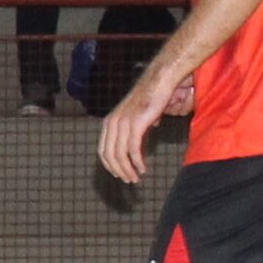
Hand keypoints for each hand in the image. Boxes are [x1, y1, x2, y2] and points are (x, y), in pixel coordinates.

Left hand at [99, 67, 192, 182]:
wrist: (159, 81)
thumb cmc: (150, 99)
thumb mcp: (137, 118)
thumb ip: (133, 134)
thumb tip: (137, 149)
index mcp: (109, 123)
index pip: (103, 151)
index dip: (111, 166)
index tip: (120, 175)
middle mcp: (112, 123)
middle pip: (110, 155)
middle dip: (119, 171)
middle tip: (130, 181)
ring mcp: (123, 122)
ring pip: (120, 154)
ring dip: (128, 169)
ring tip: (136, 178)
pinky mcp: (136, 123)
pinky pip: (133, 148)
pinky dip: (137, 161)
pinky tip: (142, 168)